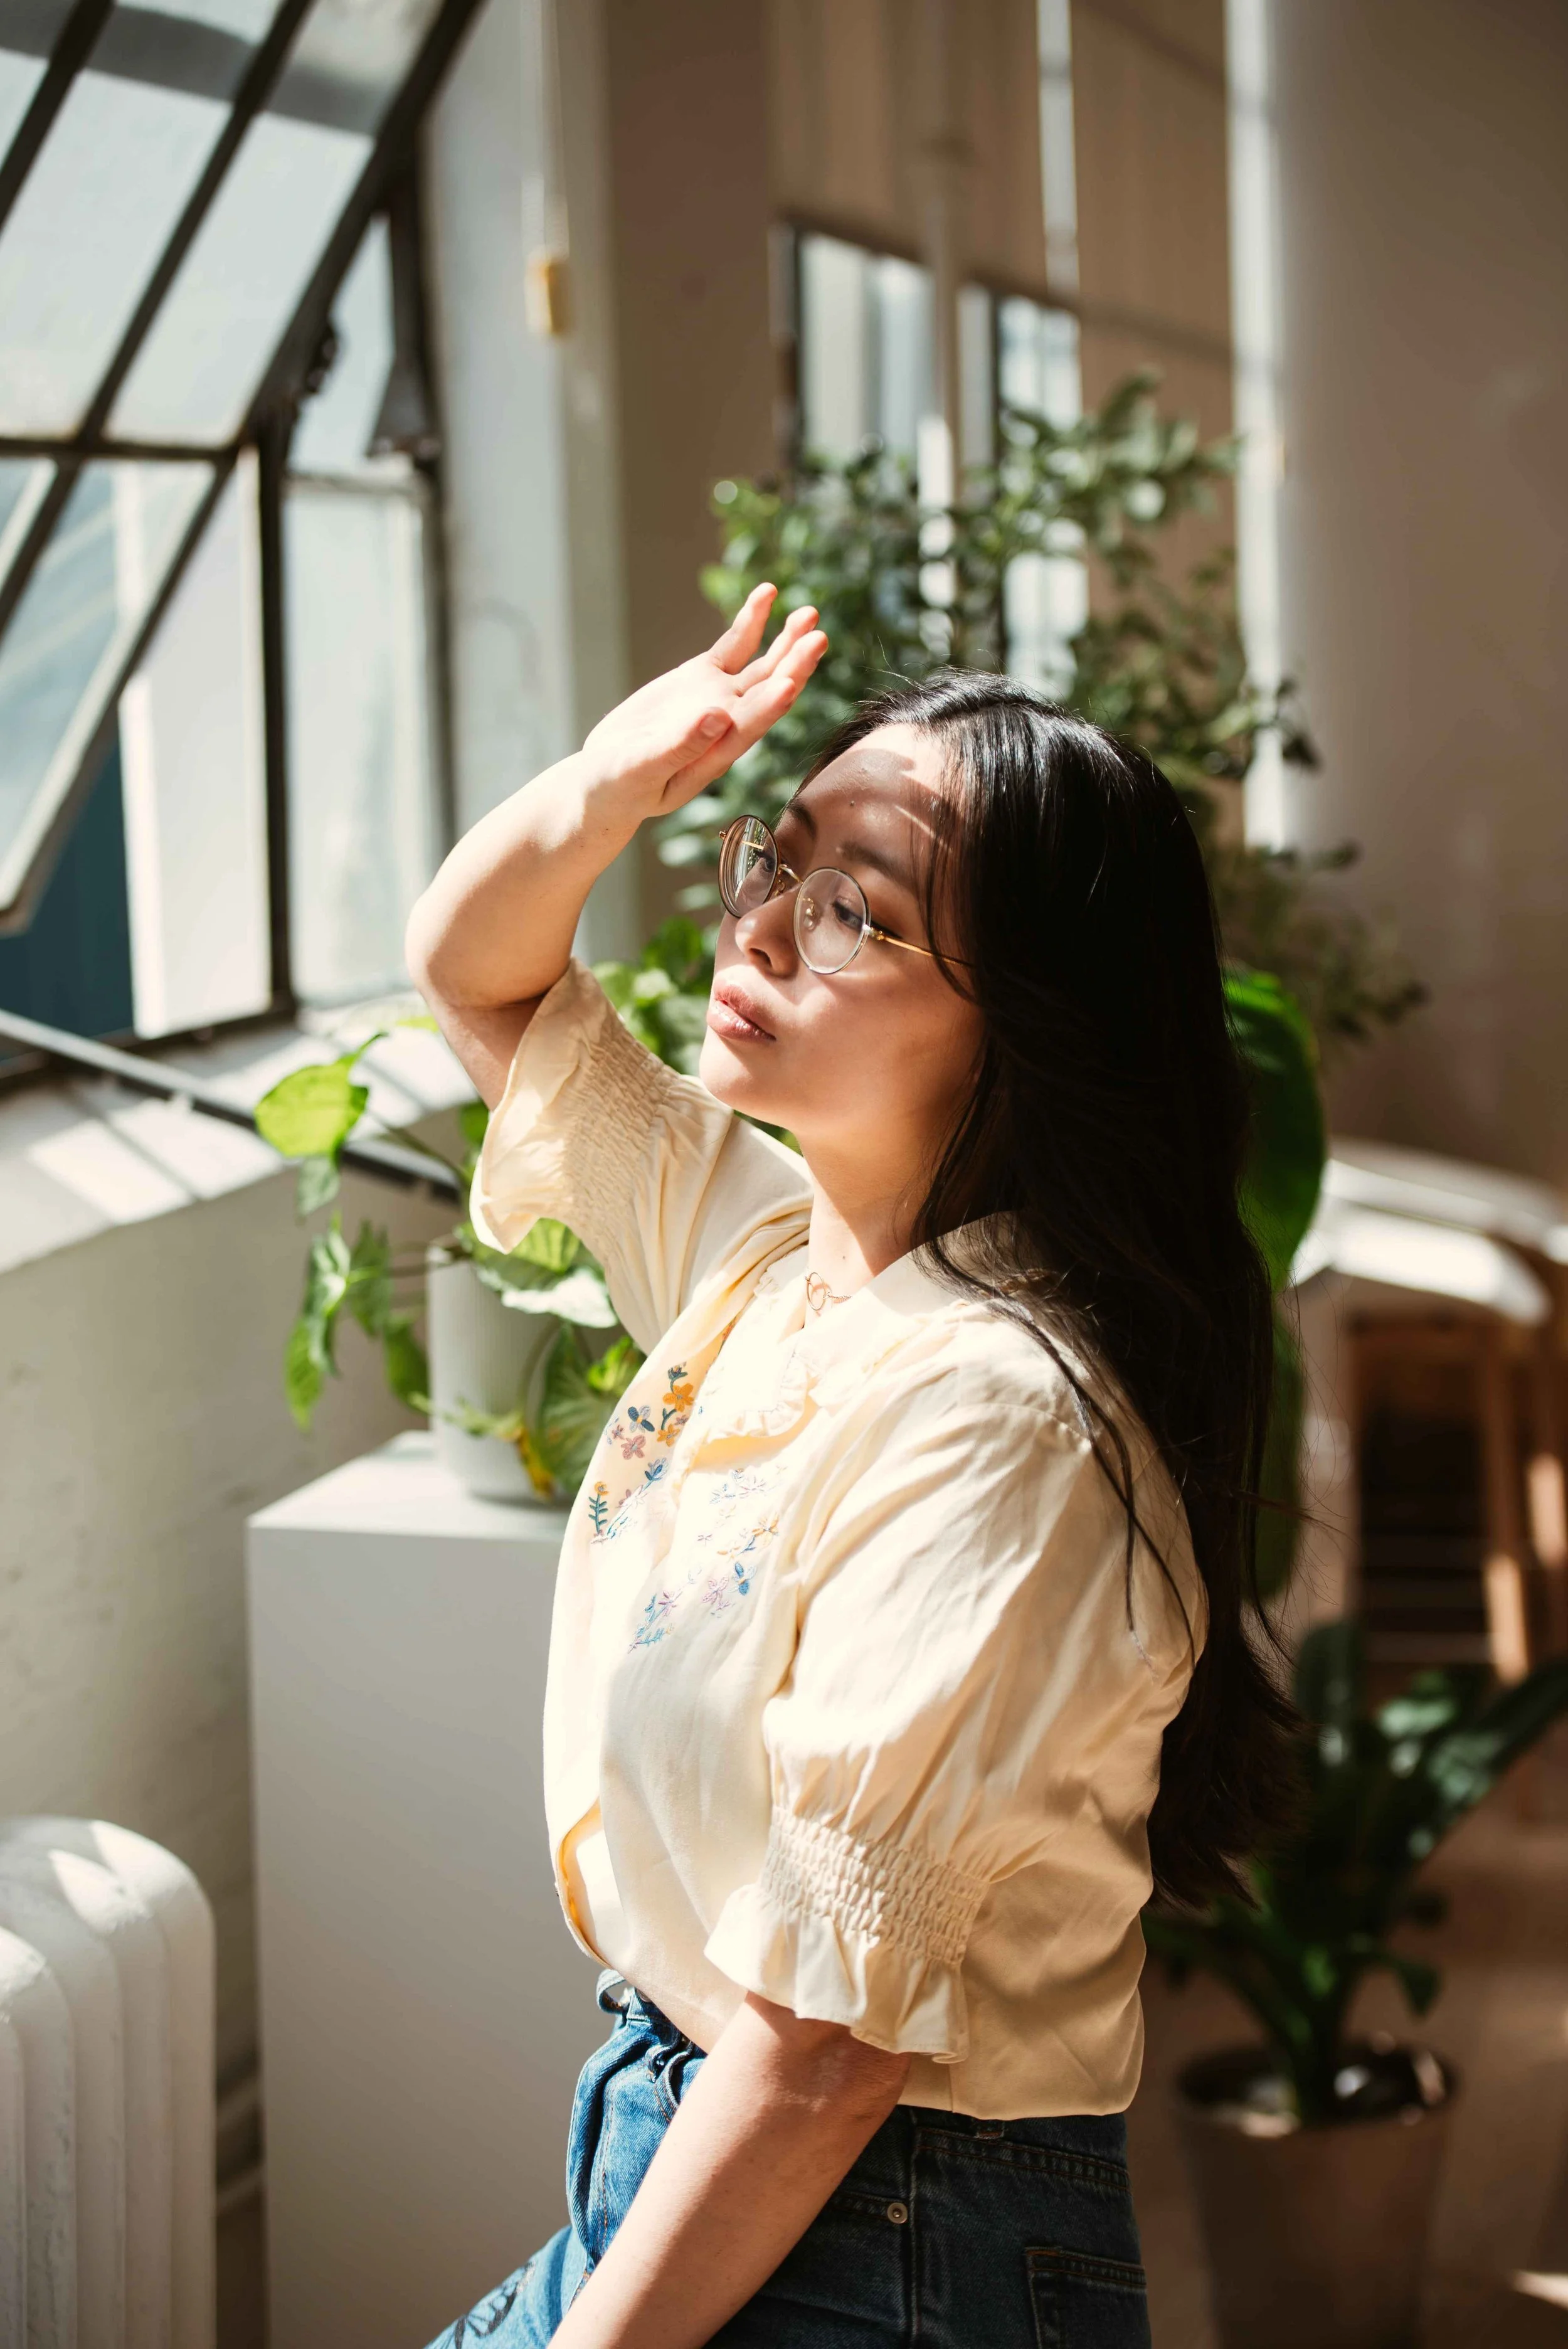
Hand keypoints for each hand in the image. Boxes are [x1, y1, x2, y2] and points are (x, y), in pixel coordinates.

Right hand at [580, 587, 826, 821]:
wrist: (608, 776)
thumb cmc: (623, 785)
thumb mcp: (643, 771)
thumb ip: (680, 748)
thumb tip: (717, 717)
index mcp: (718, 753)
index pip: (752, 727)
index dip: (772, 706)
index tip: (790, 682)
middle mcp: (729, 724)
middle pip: (769, 692)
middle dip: (793, 665)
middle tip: (816, 635)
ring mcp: (720, 697)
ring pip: (763, 666)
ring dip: (786, 640)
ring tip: (809, 613)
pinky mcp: (703, 677)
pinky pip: (734, 646)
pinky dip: (751, 621)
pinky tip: (767, 593)